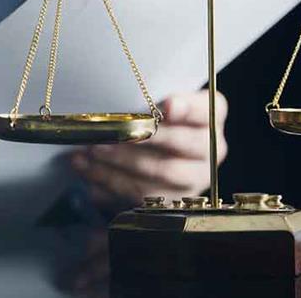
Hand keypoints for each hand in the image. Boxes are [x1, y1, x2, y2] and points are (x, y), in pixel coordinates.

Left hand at [71, 89, 227, 208]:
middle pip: (182, 144)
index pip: (206, 110)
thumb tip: (121, 105)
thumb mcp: (153, 99)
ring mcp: (195, 178)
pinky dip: (110, 183)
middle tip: (107, 135)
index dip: (187, 108)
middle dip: (141, 139)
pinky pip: (142, 197)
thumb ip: (146, 98)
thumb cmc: (150, 115)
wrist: (153, 148)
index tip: (167, 106)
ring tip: (89, 153)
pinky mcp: (172, 201)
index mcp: (211, 115)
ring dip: (119, 164)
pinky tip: (88, 172)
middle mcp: (211, 148)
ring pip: (160, 174)